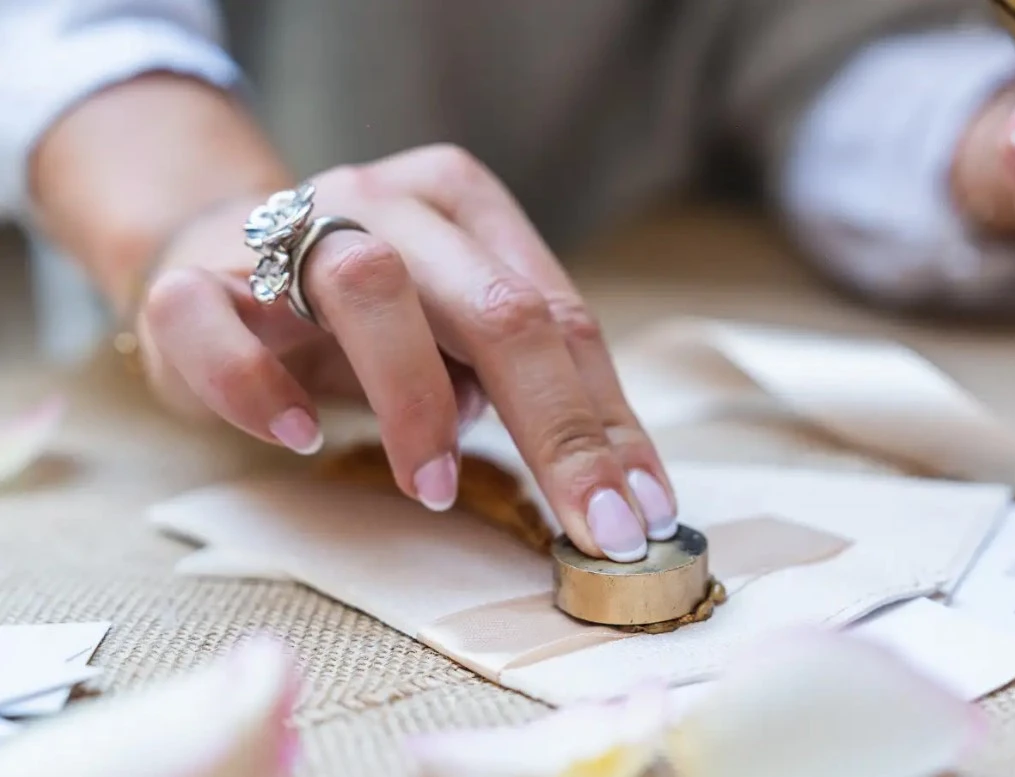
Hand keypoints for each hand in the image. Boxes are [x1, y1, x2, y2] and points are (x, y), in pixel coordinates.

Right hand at [133, 144, 674, 560]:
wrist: (208, 258)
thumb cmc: (361, 314)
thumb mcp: (452, 328)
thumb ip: (518, 373)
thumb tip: (597, 473)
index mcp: (464, 203)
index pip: (558, 314)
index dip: (607, 420)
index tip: (640, 511)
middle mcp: (386, 200)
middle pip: (492, 304)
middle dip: (555, 424)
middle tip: (588, 522)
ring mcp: (285, 229)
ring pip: (369, 287)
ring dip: (417, 400)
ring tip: (436, 487)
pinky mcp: (192, 280)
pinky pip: (215, 324)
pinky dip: (259, 387)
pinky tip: (300, 437)